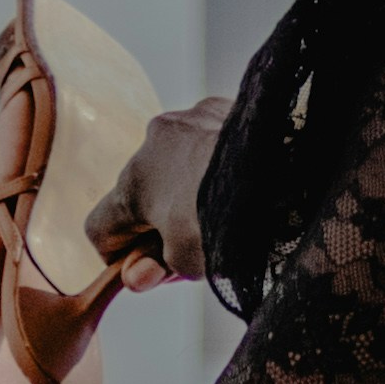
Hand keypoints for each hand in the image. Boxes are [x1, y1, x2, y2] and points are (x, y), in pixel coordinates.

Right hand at [88, 99, 232, 289]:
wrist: (284, 169)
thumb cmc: (229, 220)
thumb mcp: (188, 262)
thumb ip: (156, 269)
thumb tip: (136, 276)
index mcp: (133, 184)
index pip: (99, 227)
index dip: (117, 256)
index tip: (145, 267)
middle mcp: (151, 142)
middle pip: (140, 192)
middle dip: (158, 221)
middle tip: (194, 245)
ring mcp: (187, 119)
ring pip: (174, 162)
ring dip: (187, 188)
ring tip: (225, 210)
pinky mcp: (221, 107)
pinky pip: (208, 138)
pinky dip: (216, 160)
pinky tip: (242, 178)